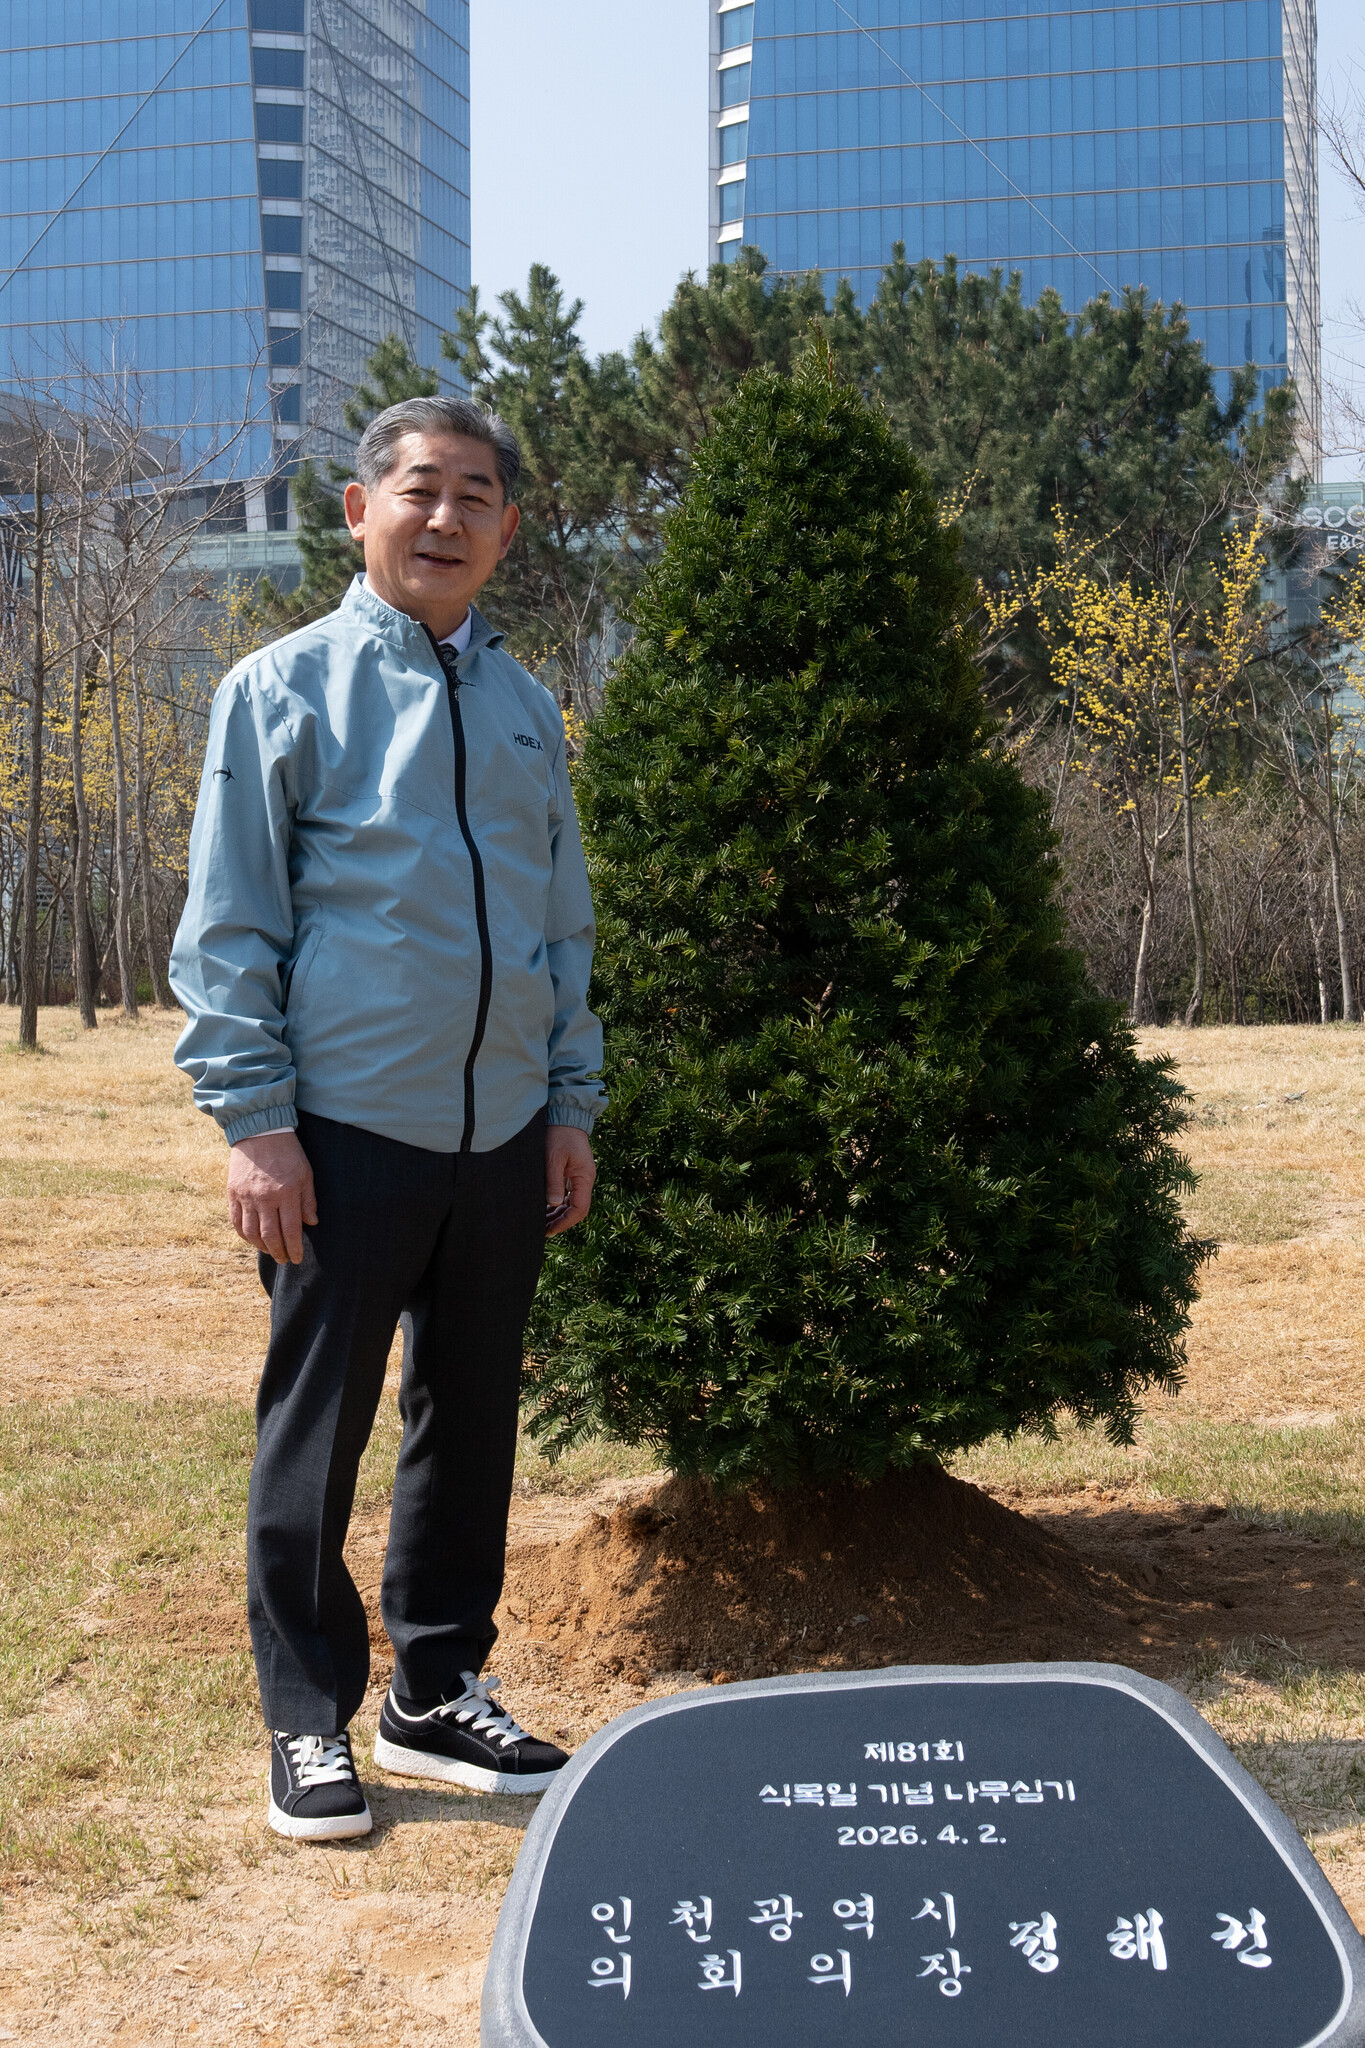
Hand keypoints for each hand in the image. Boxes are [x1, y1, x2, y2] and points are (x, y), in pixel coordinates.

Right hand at [228, 1129, 317, 1264]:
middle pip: (270, 1236)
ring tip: (270, 1251)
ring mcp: (246, 1196)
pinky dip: (243, 1235)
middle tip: (284, 1260)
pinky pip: (235, 1221)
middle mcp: (265, 1198)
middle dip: (278, 1252)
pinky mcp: (232, 1193)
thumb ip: (308, 1200)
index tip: (297, 1258)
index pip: (291, 1230)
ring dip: (261, 1247)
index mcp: (286, 1193)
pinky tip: (252, 1239)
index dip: (294, 1248)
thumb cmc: (288, 1153)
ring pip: (251, 1233)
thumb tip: (311, 1223)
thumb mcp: (306, 1173)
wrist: (260, 1132)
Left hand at [545, 1124, 595, 1237]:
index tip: (550, 1230)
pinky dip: (556, 1203)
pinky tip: (544, 1209)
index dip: (566, 1222)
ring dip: (557, 1214)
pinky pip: (567, 1194)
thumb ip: (554, 1182)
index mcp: (584, 1177)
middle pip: (576, 1209)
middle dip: (560, 1221)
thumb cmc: (559, 1134)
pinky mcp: (571, 1172)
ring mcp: (579, 1176)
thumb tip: (554, 1204)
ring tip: (541, 1222)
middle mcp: (584, 1179)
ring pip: (570, 1203)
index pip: (579, 1209)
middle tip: (542, 1230)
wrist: (565, 1115)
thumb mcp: (554, 1158)